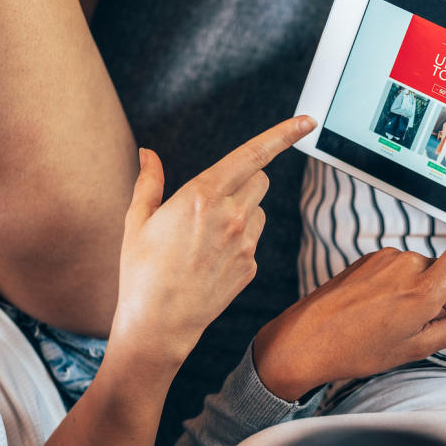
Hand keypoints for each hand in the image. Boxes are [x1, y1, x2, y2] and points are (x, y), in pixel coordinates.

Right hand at [110, 116, 314, 364]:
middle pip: (260, 179)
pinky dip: (238, 242)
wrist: (158, 324)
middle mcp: (231, 216)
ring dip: (241, 212)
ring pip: (259, 211)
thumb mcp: (137, 221)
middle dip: (245, 179)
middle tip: (214, 198)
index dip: (283, 134)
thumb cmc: (141, 270)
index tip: (308, 120)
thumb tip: (149, 154)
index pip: (253, 154)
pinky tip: (210, 261)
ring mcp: (245, 244)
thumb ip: (149, 181)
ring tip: (205, 237)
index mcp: (202, 195)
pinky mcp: (251, 267)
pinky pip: (253, 241)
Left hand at [253, 177, 445, 399]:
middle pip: (443, 272)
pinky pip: (394, 270)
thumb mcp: (415, 349)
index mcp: (425, 290)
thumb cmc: (360, 351)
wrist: (305, 341)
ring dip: (410, 292)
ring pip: (417, 272)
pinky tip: (370, 309)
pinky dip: (391, 288)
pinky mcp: (368, 257)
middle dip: (436, 296)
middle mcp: (408, 265)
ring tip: (382, 322)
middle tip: (406, 326)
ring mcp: (385, 258)